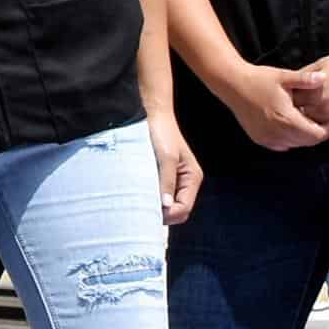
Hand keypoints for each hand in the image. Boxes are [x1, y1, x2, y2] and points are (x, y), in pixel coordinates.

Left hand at [147, 111, 204, 225]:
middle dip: (161, 213)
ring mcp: (173, 181)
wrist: (151, 113)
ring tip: (137, 202)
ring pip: (166, 205)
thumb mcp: (166, 156)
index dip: (168, 214)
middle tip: (139, 210)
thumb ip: (167, 181)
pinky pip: (157, 195)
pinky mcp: (160, 177)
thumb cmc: (161, 132)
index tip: (148, 211)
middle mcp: (185, 182)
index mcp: (192, 178)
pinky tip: (136, 194)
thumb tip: (165, 206)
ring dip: (153, 206)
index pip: (184, 208)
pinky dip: (148, 197)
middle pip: (177, 211)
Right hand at [218, 57, 328, 151]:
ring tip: (301, 119)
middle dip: (315, 132)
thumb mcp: (283, 77)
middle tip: (316, 118)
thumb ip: (305, 80)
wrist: (231, 84)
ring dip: (302, 136)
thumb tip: (324, 77)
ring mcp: (267, 138)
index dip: (326, 128)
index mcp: (286, 118)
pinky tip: (287, 123)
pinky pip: (282, 144)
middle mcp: (277, 132)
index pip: (317, 135)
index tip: (326, 117)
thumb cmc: (258, 79)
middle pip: (307, 142)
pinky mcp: (259, 139)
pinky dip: (288, 138)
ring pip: (295, 144)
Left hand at [279, 45, 328, 136]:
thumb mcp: (321, 64)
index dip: (281, 97)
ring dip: (300, 121)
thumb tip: (290, 83)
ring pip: (309, 124)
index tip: (273, 96)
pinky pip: (324, 130)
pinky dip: (315, 128)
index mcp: (314, 91)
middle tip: (278, 109)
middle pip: (297, 114)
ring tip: (290, 118)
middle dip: (288, 111)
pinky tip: (308, 125)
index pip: (289, 99)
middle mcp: (322, 107)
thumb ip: (304, 76)